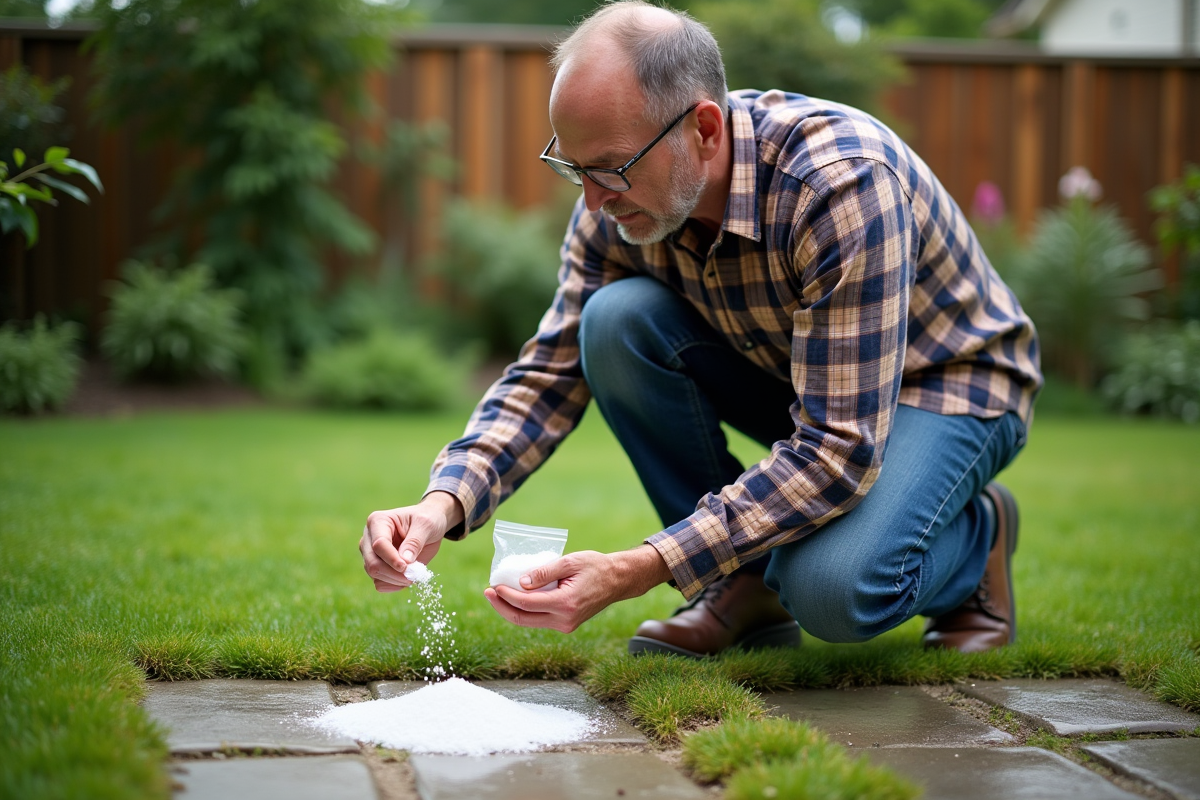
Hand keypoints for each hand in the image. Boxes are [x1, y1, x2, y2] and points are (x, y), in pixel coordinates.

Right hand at [360, 491, 462, 592]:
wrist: (428, 526)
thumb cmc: (427, 520)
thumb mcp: (426, 525)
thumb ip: (415, 542)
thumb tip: (404, 561)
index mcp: (378, 521)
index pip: (378, 544)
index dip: (392, 558)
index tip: (407, 567)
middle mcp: (369, 537)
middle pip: (372, 562)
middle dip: (393, 573)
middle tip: (413, 576)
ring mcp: (370, 553)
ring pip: (375, 574)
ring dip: (395, 580)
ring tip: (414, 575)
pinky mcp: (377, 566)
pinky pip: (379, 583)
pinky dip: (394, 585)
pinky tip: (407, 579)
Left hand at [484, 544, 670, 632]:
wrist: (617, 581)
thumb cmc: (595, 566)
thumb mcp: (570, 562)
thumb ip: (544, 572)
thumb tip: (520, 582)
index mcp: (565, 603)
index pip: (526, 603)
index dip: (506, 595)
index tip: (493, 585)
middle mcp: (564, 620)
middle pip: (523, 619)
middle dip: (501, 606)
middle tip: (487, 592)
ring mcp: (565, 625)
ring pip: (529, 622)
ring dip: (510, 609)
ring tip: (497, 594)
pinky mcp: (565, 624)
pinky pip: (538, 620)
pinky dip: (524, 610)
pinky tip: (514, 597)